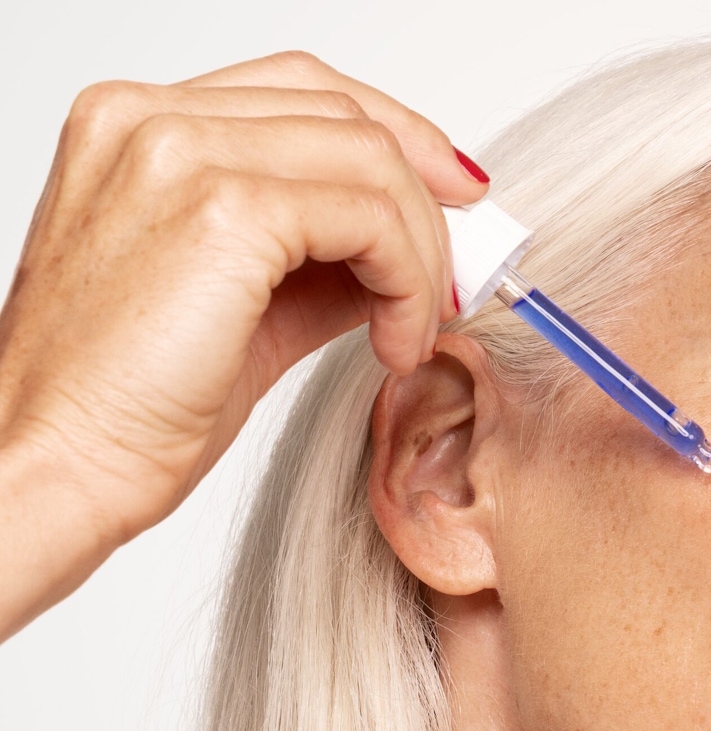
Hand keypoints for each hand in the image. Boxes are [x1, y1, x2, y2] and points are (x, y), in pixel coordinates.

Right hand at [0, 51, 487, 640]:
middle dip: (427, 199)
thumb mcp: (248, 307)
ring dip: (422, 251)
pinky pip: (370, 216)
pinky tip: (395, 342)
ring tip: (413, 329)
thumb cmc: (128, 404)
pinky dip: (408, 279)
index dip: (397, 136)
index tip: (452, 197)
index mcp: (139, 125)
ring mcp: (180, 153)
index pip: (304, 88)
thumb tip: (414, 251)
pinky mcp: (223, 209)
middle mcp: (150, 119)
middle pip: (347, 114)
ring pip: (371, 160)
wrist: (60, 464)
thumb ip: (323, 259)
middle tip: (453, 279)